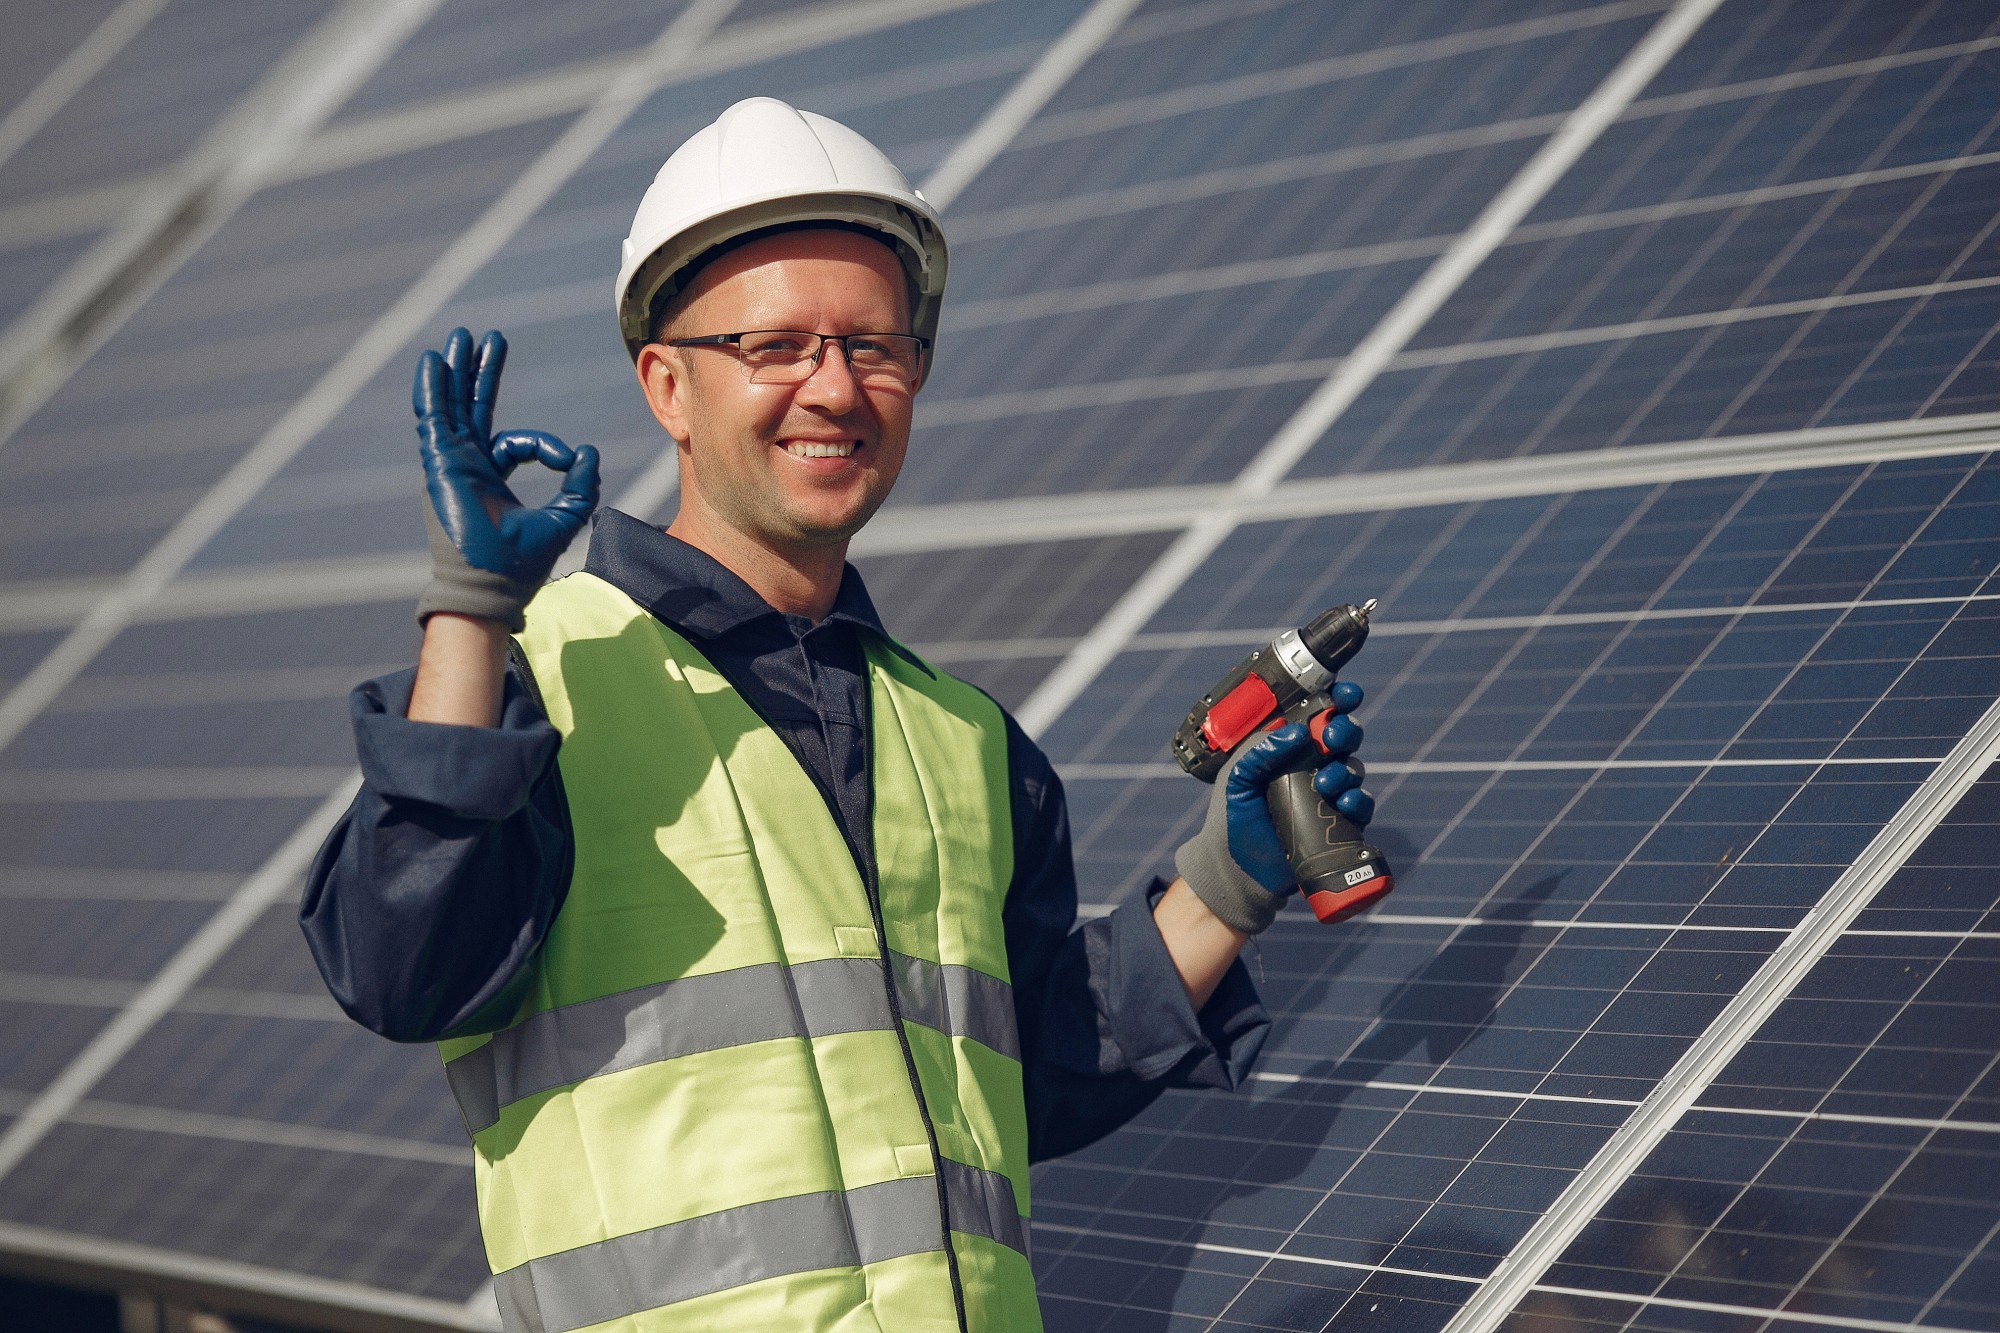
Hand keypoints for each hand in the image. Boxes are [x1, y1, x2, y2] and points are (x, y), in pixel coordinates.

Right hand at [415, 328, 599, 629]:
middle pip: (472, 409)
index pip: (517, 443)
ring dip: (456, 371)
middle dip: (479, 374)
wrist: (492, 586)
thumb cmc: (522, 562)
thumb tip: (588, 452)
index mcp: (492, 479)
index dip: (546, 446)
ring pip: (451, 406)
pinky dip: (433, 389)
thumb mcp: (563, 518)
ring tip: (459, 337)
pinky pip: (433, 419)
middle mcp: (468, 467)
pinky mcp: (440, 464)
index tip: (567, 460)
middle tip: (484, 339)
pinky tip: (433, 361)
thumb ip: (579, 486)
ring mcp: (451, 463)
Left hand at [1224, 681, 1371, 891]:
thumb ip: (1258, 751)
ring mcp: (1324, 792)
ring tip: (1326, 783)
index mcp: (1284, 748)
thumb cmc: (1231, 820)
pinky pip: (1360, 804)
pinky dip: (1358, 800)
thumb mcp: (1236, 779)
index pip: (1314, 715)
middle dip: (1344, 731)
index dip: (1336, 700)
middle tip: (1331, 738)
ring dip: (1346, 769)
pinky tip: (1344, 803)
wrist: (1238, 871)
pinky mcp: (1336, 820)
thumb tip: (1295, 732)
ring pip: (1353, 767)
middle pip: (1341, 736)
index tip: (1347, 695)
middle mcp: (1308, 765)